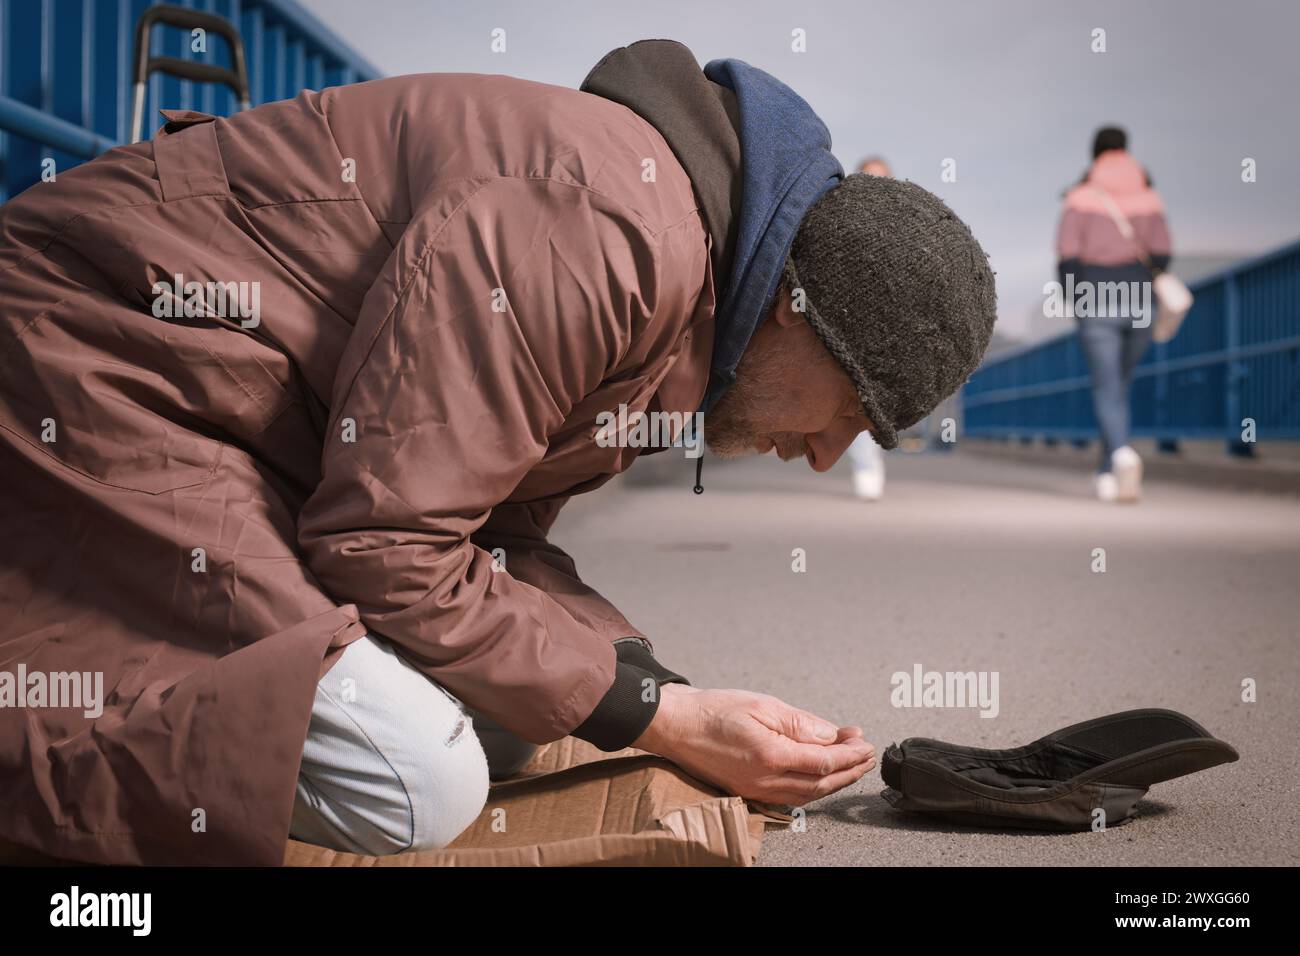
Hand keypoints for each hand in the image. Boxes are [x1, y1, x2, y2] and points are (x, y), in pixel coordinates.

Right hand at [633, 683, 874, 805]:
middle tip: (866, 754)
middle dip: (849, 769)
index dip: (850, 754)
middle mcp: (765, 780)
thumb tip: (831, 735)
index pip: (825, 761)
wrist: (676, 725)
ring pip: (808, 793)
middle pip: (821, 782)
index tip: (865, 743)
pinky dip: (813, 786)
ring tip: (851, 764)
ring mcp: (757, 789)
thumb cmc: (712, 710)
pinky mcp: (749, 790)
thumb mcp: (762, 705)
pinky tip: (821, 775)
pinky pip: (791, 796)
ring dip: (834, 780)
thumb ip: (800, 722)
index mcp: (771, 756)